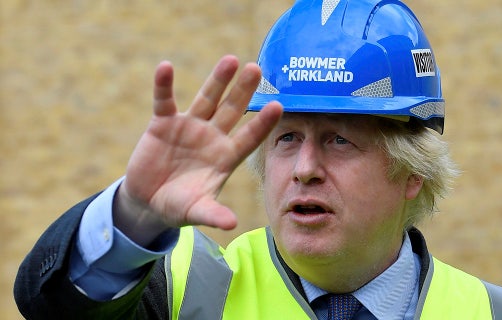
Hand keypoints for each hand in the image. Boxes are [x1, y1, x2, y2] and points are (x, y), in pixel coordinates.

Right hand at [114, 55, 282, 244]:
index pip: (249, 138)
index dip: (262, 123)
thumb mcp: (195, 211)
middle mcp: (212, 137)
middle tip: (257, 69)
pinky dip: (164, 86)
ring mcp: (189, 127)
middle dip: (244, 91)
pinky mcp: (163, 124)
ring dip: (217, 80)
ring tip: (230, 60)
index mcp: (225, 158)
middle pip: (232, 110)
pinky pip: (164, 101)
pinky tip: (165, 67)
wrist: (149, 201)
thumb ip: (213, 214)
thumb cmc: (179, 207)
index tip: (278, 106)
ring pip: (207, 99)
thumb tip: (232, 225)